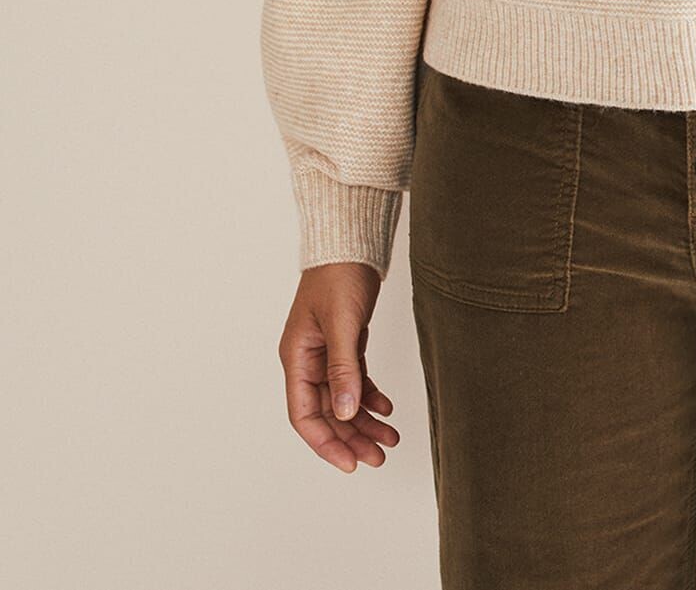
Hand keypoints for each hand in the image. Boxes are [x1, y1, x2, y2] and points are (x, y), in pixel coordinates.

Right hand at [278, 262, 399, 472]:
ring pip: (344, 400)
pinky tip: (387, 408)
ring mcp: (327, 353)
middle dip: (352, 437)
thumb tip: (346, 414)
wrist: (352, 241)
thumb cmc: (338, 274)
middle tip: (380, 457)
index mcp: (297, 358)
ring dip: (365, 422)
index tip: (350, 463)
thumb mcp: (342, 323)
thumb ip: (343, 368)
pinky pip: (356, 381)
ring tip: (390, 439)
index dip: (326, 442)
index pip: (304, 415)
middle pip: (327, 413)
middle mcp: (308, 360)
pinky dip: (371, 396)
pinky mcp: (346, 344)